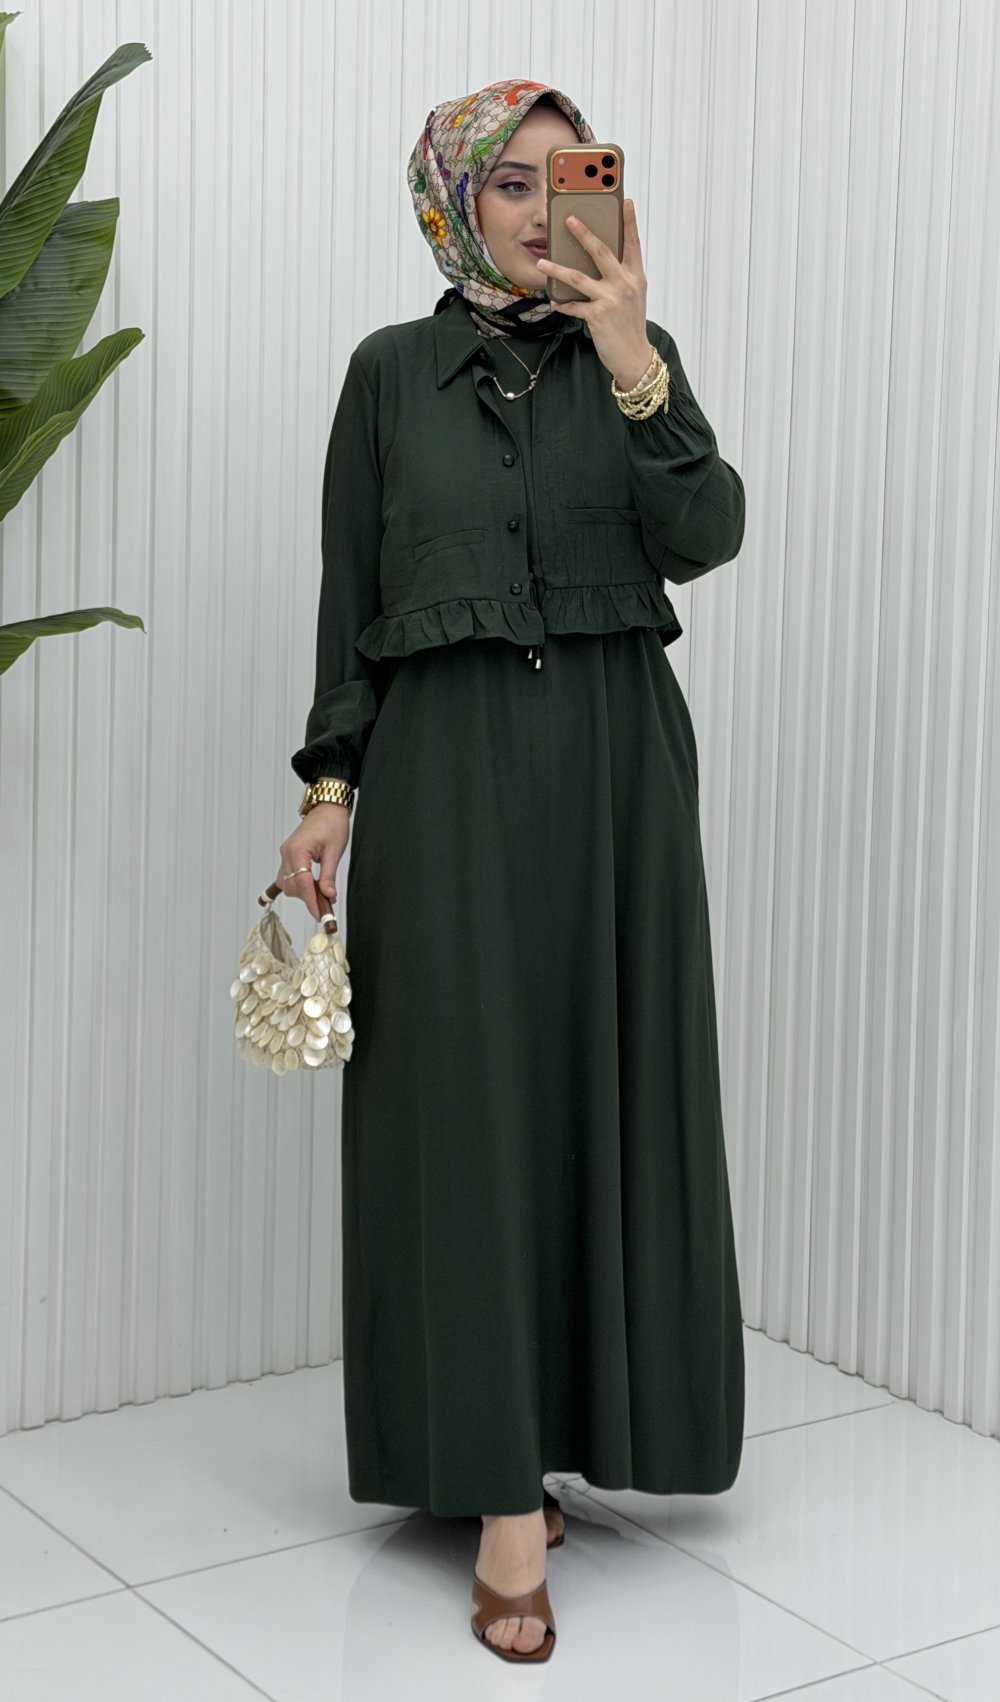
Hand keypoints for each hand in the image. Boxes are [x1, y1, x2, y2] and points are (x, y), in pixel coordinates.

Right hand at [277, 804, 349, 921]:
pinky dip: (297, 885)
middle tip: (327, 905)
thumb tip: (328, 895)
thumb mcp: (334, 852)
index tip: (320, 914)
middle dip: (309, 898)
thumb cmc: (332, 823)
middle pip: (293, 887)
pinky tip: (308, 889)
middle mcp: (287, 853)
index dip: (311, 902)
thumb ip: (329, 876)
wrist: (327, 808)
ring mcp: (285, 854)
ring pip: (287, 884)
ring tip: (321, 893)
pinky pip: (286, 876)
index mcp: (297, 851)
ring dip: (303, 892)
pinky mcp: (288, 855)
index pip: (302, 884)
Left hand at [535, 198, 651, 389]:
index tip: (625, 201)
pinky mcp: (597, 315)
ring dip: (557, 269)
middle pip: (601, 251)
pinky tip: (553, 300)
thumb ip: (621, 276)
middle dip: (583, 233)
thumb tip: (597, 260)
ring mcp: (611, 299)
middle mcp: (624, 284)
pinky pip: (573, 305)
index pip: (633, 243)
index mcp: (635, 276)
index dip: (629, 222)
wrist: (634, 357)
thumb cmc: (631, 325)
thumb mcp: (633, 296)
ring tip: (542, 262)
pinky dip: (562, 303)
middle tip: (568, 219)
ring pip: (578, 277)